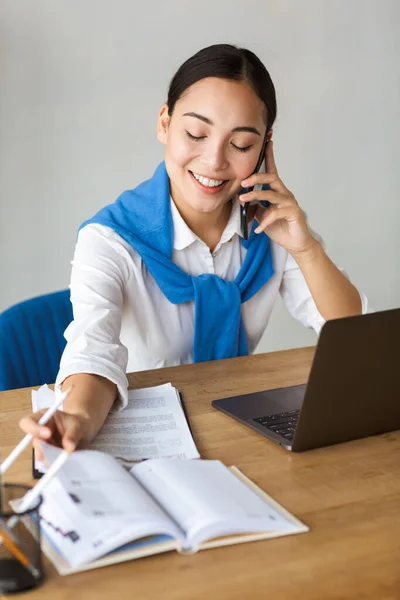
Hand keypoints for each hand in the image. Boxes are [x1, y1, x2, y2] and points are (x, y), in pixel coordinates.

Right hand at [19, 409, 90, 460]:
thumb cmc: (78, 424)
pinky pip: (49, 462)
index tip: (48, 434)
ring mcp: (43, 445)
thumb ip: (73, 434)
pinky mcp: (48, 456)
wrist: (83, 432)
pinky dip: (56, 463)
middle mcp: (39, 432)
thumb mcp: (78, 425)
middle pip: (33, 441)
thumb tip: (67, 446)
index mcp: (43, 418)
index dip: (34, 429)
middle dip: (42, 448)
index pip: (28, 422)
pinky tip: (65, 463)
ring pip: (41, 454)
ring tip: (63, 459)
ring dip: (50, 458)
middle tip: (54, 454)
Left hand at [239, 137, 316, 255]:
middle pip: (271, 178)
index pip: (272, 171)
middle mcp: (284, 193)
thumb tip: (242, 200)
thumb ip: (254, 206)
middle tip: (242, 181)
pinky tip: (258, 229)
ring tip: (242, 200)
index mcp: (277, 191)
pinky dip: (264, 221)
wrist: (295, 243)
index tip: (266, 141)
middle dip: (256, 177)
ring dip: (255, 196)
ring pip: (271, 194)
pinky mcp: (293, 213)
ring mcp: (290, 202)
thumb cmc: (279, 227)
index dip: (269, 156)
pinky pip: (276, 213)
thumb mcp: (262, 216)